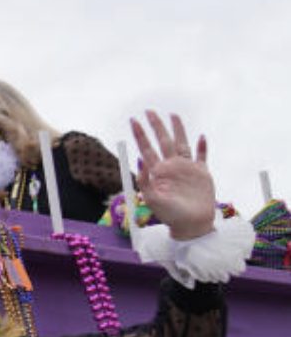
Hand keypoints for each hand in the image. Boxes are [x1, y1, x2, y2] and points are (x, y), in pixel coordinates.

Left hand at [131, 110, 215, 240]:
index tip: (133, 121)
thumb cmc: (170, 215)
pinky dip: (202, 146)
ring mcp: (187, 169)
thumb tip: (139, 160)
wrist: (191, 225)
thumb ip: (144, 181)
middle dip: (156, 126)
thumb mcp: (152, 199)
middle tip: (149, 111)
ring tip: (172, 115)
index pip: (146, 148)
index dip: (140, 135)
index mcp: (158, 172)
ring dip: (178, 130)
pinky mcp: (202, 173)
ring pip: (181, 143)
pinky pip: (202, 156)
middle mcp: (171, 167)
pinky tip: (201, 136)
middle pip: (163, 141)